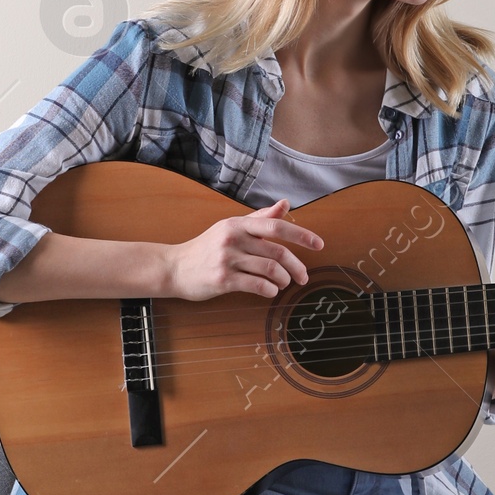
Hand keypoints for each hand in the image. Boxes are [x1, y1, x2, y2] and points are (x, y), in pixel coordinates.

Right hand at [163, 200, 323, 301]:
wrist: (175, 268)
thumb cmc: (207, 248)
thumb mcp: (232, 228)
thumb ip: (260, 218)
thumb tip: (286, 204)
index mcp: (238, 224)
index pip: (276, 225)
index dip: (301, 235)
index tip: (319, 245)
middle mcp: (233, 239)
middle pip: (277, 252)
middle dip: (297, 266)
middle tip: (304, 277)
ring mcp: (227, 259)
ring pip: (270, 270)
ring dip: (283, 280)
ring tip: (284, 284)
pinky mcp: (222, 280)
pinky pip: (257, 285)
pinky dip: (270, 290)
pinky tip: (271, 291)